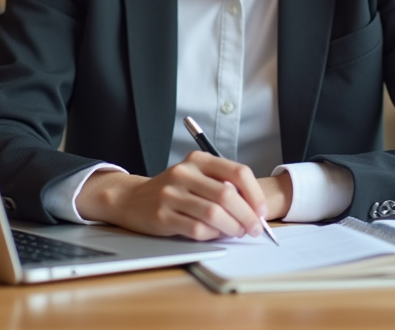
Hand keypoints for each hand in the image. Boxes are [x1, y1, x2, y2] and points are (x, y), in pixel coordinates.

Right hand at [75, 151, 270, 240]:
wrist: (132, 199)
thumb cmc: (174, 190)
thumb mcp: (196, 177)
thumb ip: (222, 185)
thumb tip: (255, 209)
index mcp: (198, 160)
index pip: (237, 172)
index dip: (255, 194)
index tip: (262, 211)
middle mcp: (184, 173)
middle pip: (227, 195)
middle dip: (247, 215)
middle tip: (254, 228)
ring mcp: (171, 194)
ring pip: (214, 213)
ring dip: (232, 227)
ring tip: (237, 232)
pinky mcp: (162, 216)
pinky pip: (196, 229)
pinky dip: (211, 235)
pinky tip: (213, 234)